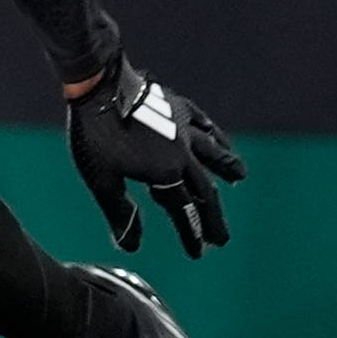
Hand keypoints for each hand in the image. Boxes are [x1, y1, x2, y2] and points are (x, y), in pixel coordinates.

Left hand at [67, 49, 242, 255]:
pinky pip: (203, 122)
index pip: (184, 210)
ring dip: (227, 166)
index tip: (198, 252)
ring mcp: (183, 126)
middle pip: (204, 188)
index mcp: (165, 173)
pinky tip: (217, 138)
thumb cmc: (95, 136)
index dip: (191, 234)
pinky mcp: (177, 105)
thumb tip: (131, 245)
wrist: (99, 86)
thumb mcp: (103, 180)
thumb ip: (120, 213)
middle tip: (222, 238)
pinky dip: (214, 134)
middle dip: (213, 215)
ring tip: (240, 176)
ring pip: (213, 151)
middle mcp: (182, 152)